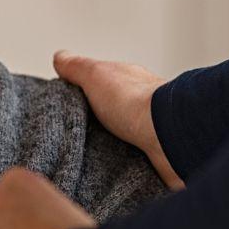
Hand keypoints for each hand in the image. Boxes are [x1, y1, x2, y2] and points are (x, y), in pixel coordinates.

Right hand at [53, 50, 183, 190]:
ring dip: (108, 146)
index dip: (81, 95)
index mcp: (127, 83)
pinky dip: (121, 166)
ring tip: (84, 159)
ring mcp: (150, 131)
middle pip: (110, 114)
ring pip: (122, 139)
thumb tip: (60, 56)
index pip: (100, 86)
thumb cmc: (136, 104)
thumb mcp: (95, 74)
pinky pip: (133, 162)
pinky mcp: (155, 156)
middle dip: (92, 125)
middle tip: (71, 137)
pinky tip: (107, 172)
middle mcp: (141, 105)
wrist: (168, 136)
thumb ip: (76, 67)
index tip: (63, 108)